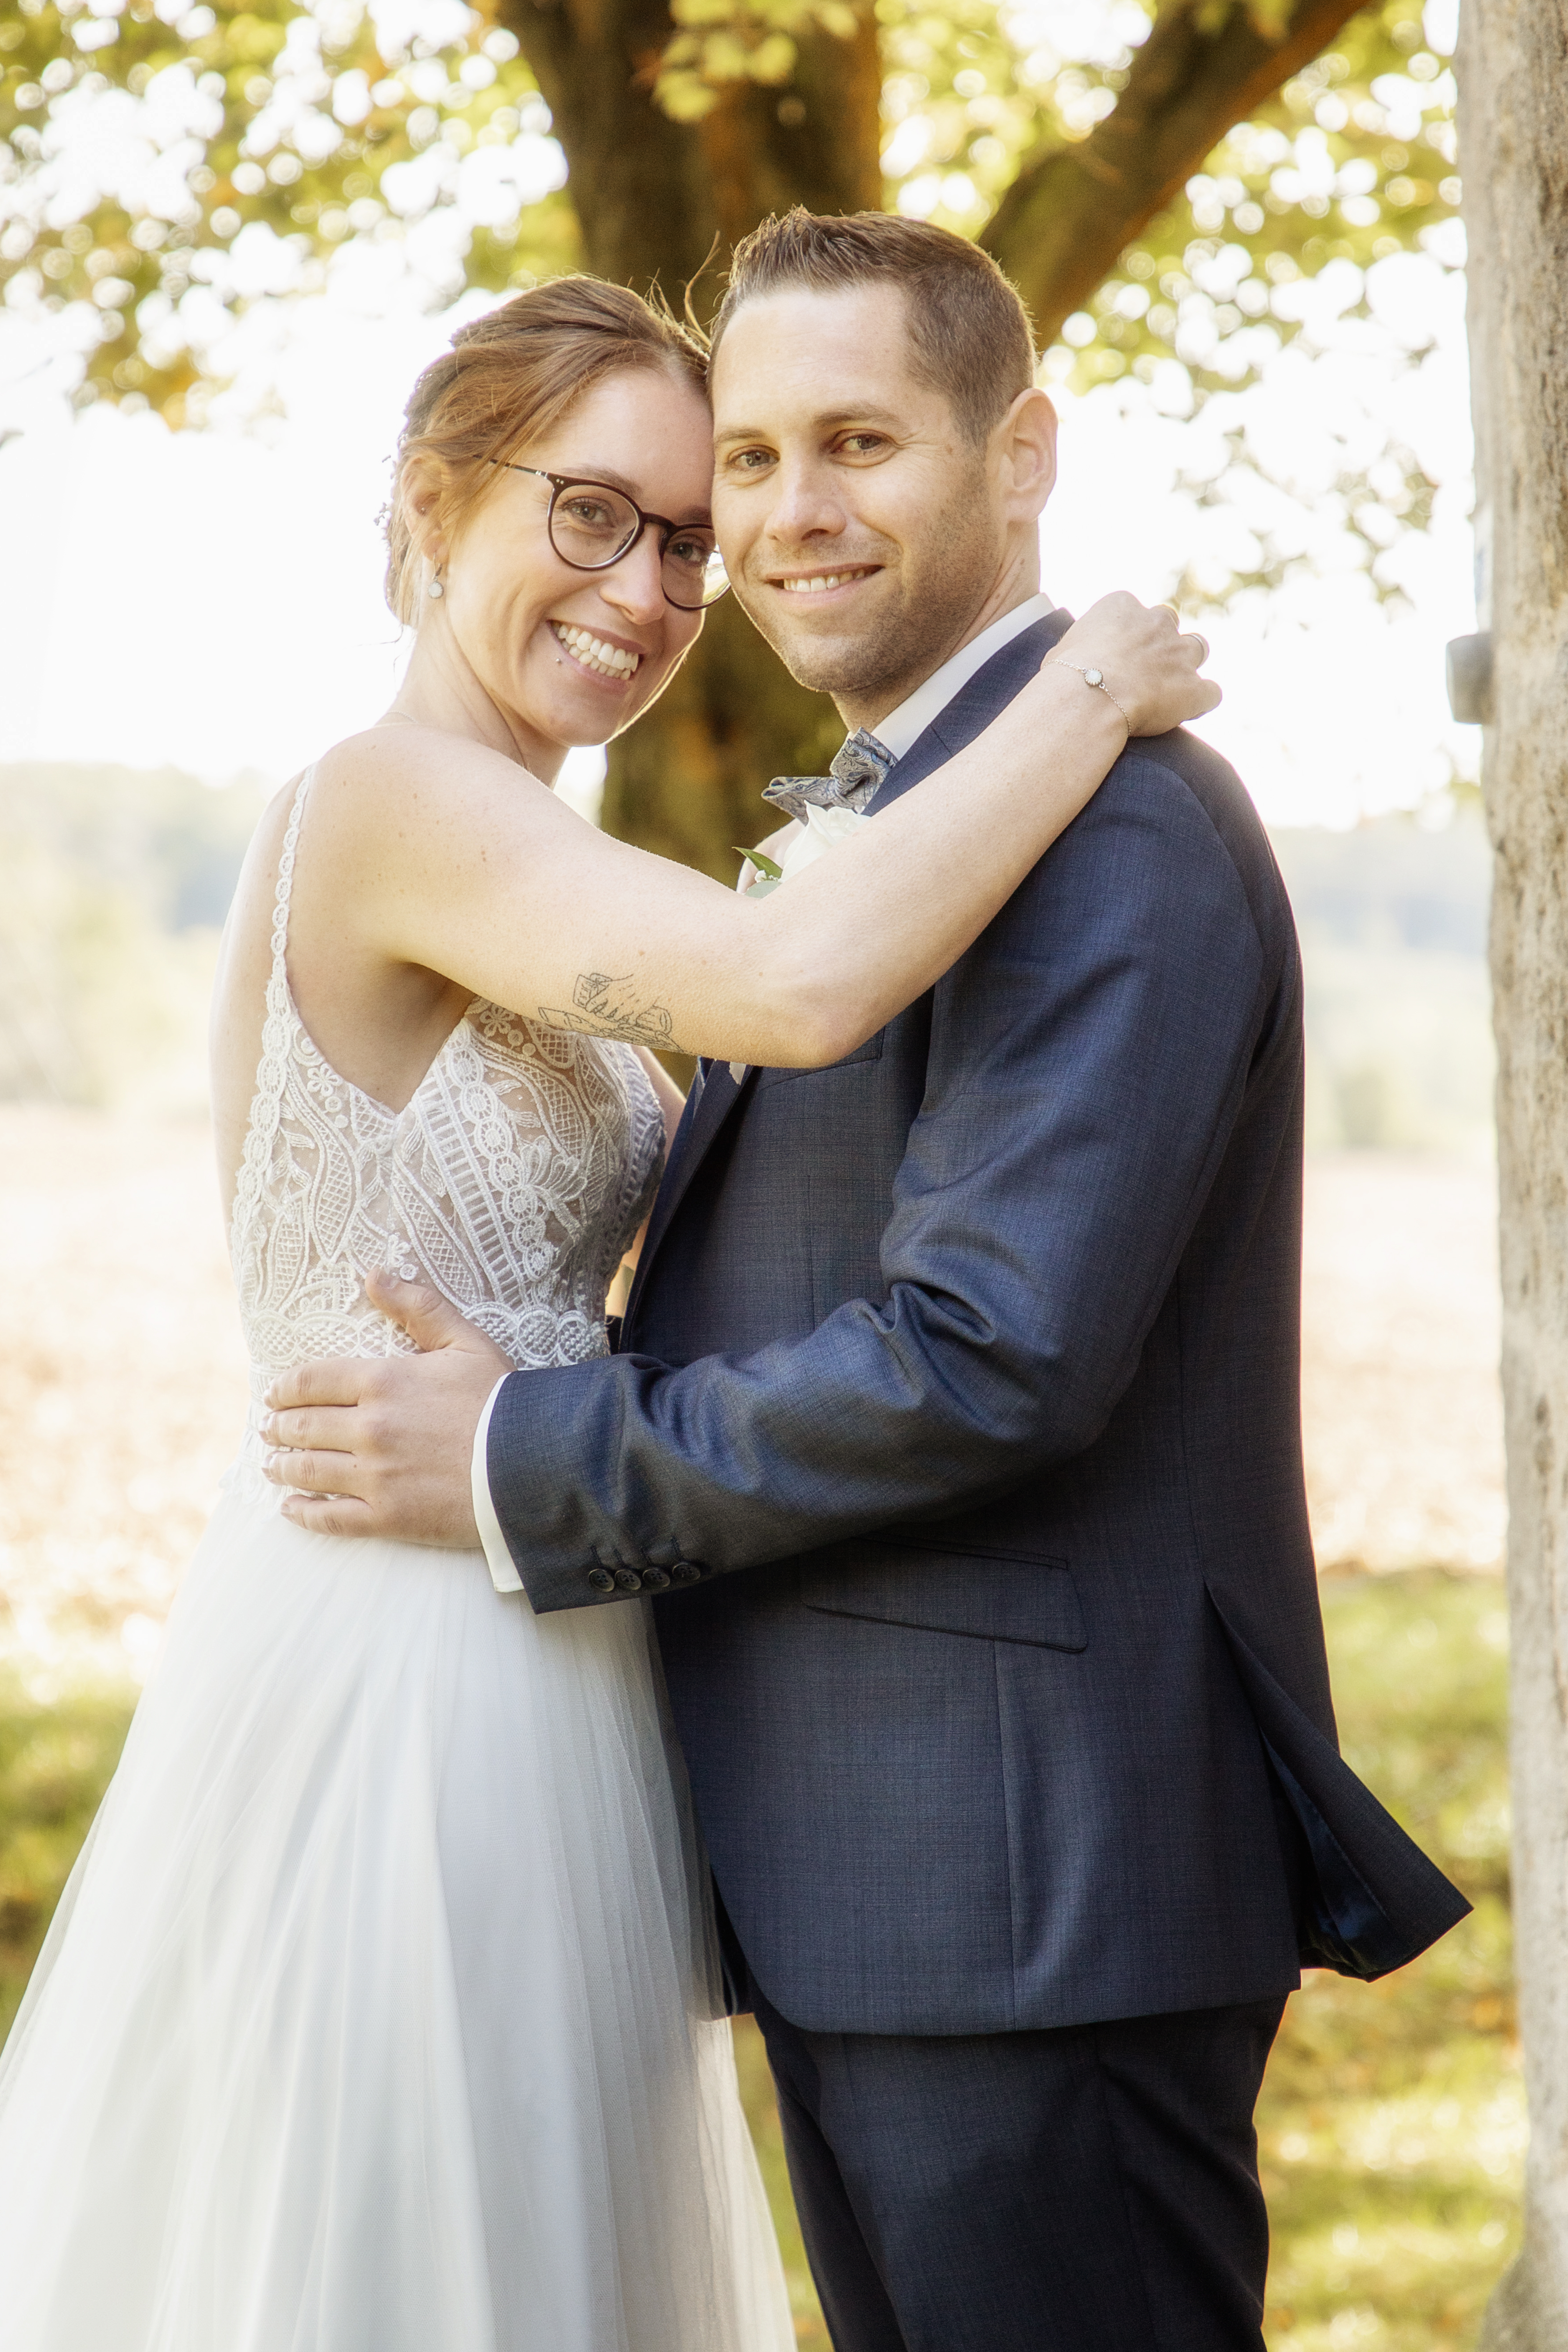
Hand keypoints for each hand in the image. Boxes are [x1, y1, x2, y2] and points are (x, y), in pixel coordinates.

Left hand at [260, 1271, 510, 1544]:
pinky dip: (304, 1513)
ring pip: (308, 1470)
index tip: (274, 1394)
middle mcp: (369, 1428)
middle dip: (279, 1426)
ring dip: (282, 1466)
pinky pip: (330, 1518)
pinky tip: (291, 1509)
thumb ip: (417, 1306)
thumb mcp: (465, 1341)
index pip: (311, 1381)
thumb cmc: (502, 1399)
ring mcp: (375, 1476)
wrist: (534, 1464)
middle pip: (303, 1426)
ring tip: (272, 1464)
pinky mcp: (387, 1517)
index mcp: (382, 1382)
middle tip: (268, 1428)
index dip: (285, 1388)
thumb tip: (373, 1274)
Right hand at [1050, 593, 1220, 736]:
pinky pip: (1211, 692)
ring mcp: (1179, 653)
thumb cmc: (1065, 678)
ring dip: (1187, 663)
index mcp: (1122, 606)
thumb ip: (1080, 647)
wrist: (1087, 700)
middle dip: (1161, 641)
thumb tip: (1073, 658)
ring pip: (1197, 647)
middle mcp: (1156, 622)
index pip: (1133, 611)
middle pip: (1168, 621)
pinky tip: (1189, 711)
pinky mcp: (1193, 688)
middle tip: (1145, 667)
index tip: (1117, 654)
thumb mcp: (1062, 651)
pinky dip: (1202, 700)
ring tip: (1171, 686)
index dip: (1128, 634)